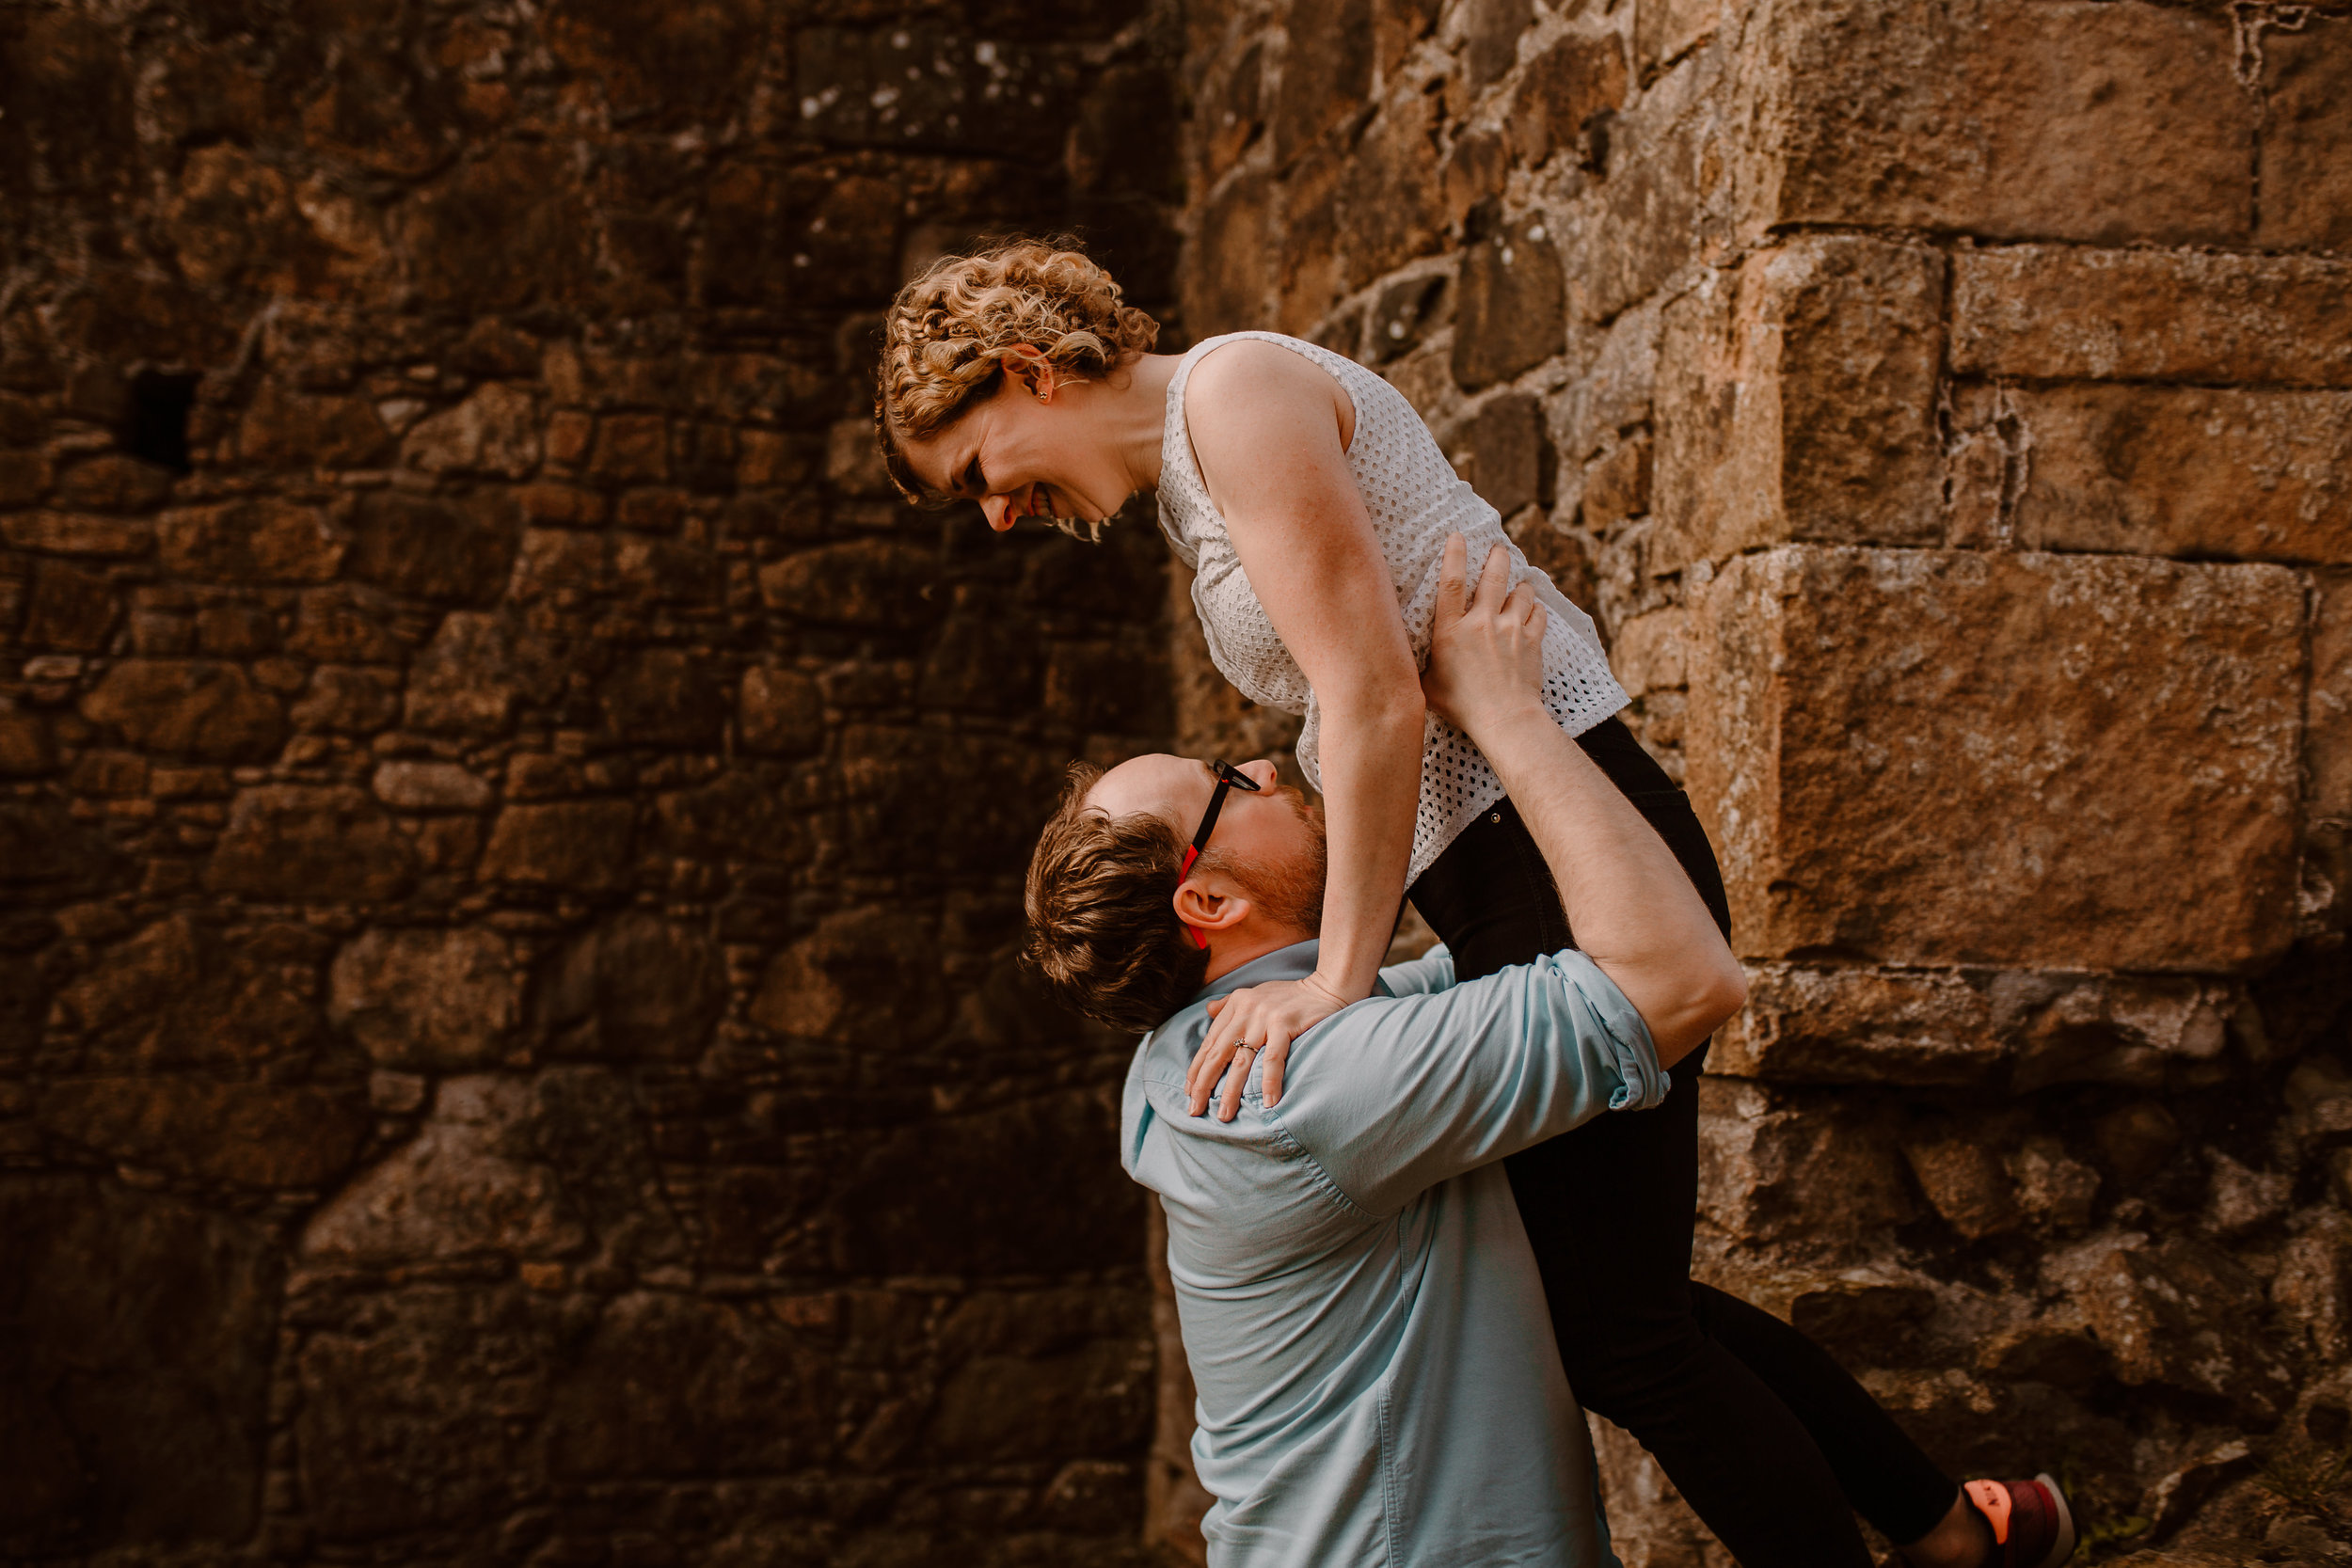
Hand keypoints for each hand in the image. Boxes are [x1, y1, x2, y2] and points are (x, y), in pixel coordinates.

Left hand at [1184, 973, 1350, 1120]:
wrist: (1327, 985)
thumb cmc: (1291, 995)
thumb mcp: (1255, 994)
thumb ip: (1230, 1003)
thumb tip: (1208, 1010)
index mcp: (1236, 1004)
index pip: (1210, 1042)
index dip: (1198, 1068)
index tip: (1190, 1092)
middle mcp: (1245, 1010)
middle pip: (1218, 1053)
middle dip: (1204, 1084)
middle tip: (1195, 1109)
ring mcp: (1264, 1017)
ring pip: (1241, 1060)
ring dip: (1231, 1091)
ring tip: (1225, 1114)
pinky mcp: (1285, 1024)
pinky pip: (1273, 1058)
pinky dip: (1269, 1081)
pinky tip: (1267, 1102)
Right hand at [1420, 533, 1547, 736]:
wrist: (1504, 719)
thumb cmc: (1461, 706)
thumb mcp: (1427, 685)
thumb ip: (1419, 665)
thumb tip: (1402, 658)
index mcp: (1452, 630)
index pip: (1452, 582)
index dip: (1454, 555)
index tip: (1458, 536)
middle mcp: (1482, 622)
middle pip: (1493, 576)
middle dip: (1498, 557)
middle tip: (1499, 548)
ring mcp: (1511, 629)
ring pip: (1521, 592)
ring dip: (1521, 585)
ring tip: (1520, 583)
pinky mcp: (1532, 641)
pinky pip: (1539, 614)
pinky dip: (1537, 609)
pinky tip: (1534, 610)